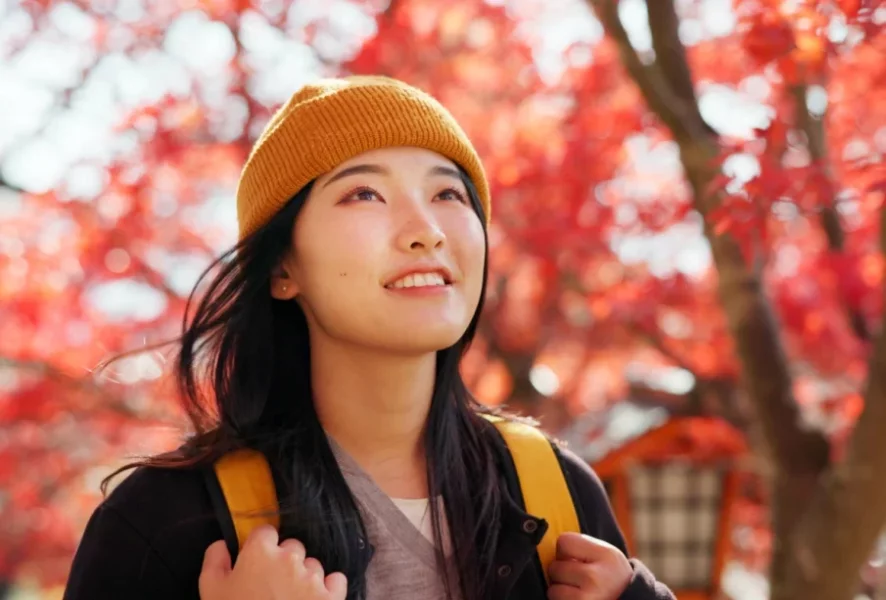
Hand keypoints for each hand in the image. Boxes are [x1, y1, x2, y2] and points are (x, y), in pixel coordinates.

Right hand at [199, 525, 346, 599]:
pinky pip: (335, 581)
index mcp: (260, 552)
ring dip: (303, 577)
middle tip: (271, 586)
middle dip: (283, 562)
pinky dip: (328, 589)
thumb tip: (223, 545)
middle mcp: (290, 558)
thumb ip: (215, 562)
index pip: (265, 532)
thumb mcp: (211, 591)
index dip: (260, 547)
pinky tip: (315, 599)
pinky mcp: (331, 595)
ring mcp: (313, 576)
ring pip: (312, 565)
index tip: (256, 562)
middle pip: (291, 547)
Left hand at [547, 532, 631, 599]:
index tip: (576, 559)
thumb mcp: (606, 556)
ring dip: (561, 591)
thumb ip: (582, 547)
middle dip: (562, 573)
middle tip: (579, 580)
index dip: (565, 551)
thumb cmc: (610, 579)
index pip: (563, 542)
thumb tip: (545, 540)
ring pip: (552, 589)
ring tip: (579, 593)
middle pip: (554, 567)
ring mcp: (586, 598)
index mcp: (605, 555)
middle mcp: (595, 577)